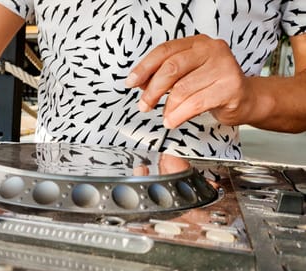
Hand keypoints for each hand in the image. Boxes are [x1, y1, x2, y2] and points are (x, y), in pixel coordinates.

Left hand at [125, 34, 251, 128]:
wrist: (246, 99)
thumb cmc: (213, 87)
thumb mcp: (187, 77)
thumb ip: (165, 77)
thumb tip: (140, 83)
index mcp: (197, 43)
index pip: (164, 51)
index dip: (144, 67)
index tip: (131, 82)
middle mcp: (211, 50)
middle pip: (171, 68)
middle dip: (153, 90)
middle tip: (144, 105)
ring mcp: (223, 67)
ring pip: (182, 89)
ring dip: (168, 107)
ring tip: (165, 117)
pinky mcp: (230, 87)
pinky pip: (196, 103)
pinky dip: (179, 115)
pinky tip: (173, 120)